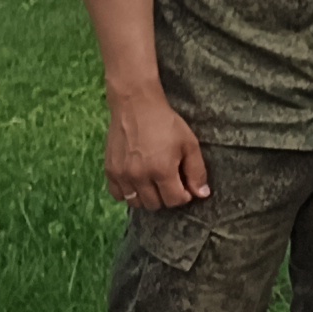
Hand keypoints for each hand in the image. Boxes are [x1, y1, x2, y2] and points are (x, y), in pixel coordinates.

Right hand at [106, 95, 210, 210]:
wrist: (136, 106)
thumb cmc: (166, 124)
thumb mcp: (189, 144)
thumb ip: (196, 171)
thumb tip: (202, 194)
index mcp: (162, 170)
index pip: (174, 200)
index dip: (183, 196)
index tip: (185, 187)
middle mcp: (139, 176)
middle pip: (154, 204)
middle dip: (166, 198)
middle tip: (170, 184)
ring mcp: (122, 175)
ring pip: (135, 203)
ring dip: (147, 197)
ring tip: (154, 183)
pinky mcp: (110, 171)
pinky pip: (118, 195)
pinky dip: (128, 193)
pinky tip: (137, 182)